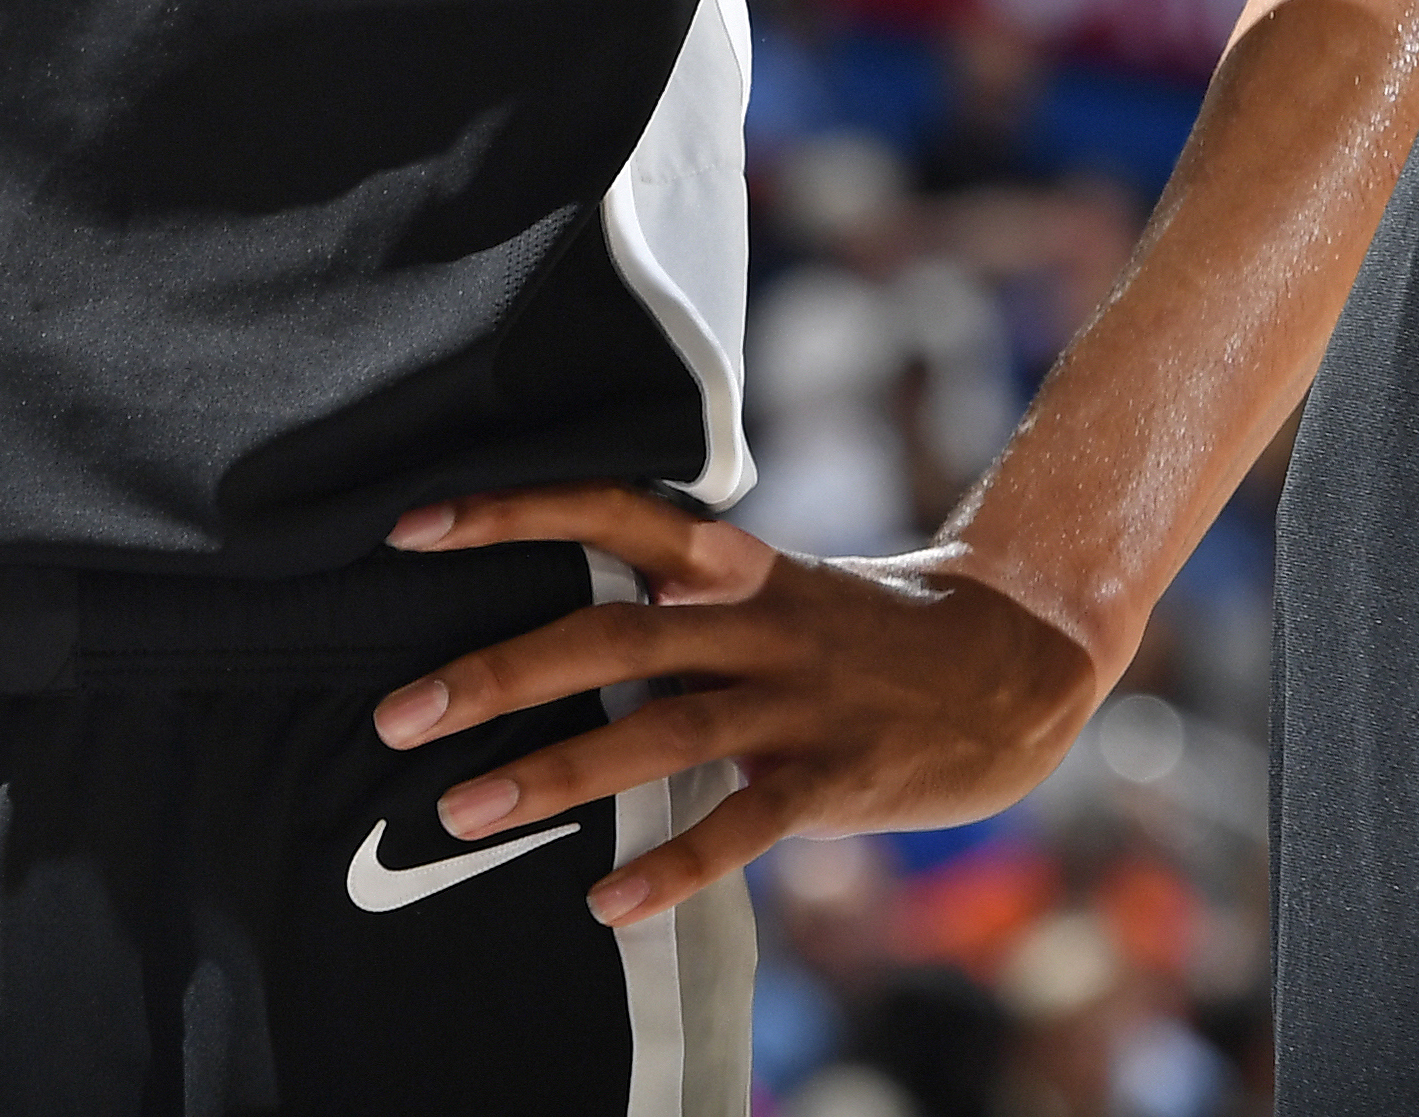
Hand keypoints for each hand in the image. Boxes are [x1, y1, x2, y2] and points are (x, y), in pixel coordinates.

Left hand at [370, 482, 1101, 925]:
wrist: (1021, 661)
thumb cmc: (873, 630)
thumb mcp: (779, 586)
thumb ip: (688, 599)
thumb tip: (573, 624)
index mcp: (736, 565)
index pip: (612, 512)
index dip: (514, 512)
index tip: (413, 527)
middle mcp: (754, 621)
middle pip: (609, 631)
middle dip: (497, 672)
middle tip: (397, 712)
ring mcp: (795, 700)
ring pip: (658, 730)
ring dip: (555, 774)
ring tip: (462, 813)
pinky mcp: (835, 777)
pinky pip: (741, 824)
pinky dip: (673, 866)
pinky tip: (607, 905)